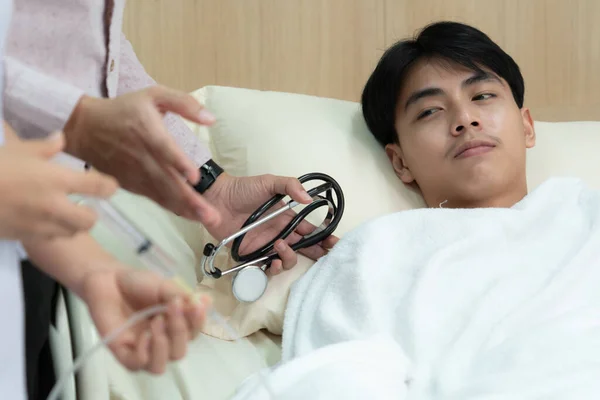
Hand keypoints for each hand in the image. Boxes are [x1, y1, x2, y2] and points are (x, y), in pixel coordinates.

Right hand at [0, 130, 117, 239]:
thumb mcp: (19, 149)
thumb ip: (46, 146)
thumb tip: (61, 138)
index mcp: (58, 180)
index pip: (98, 187)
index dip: (109, 187)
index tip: (111, 187)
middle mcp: (55, 206)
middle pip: (89, 220)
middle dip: (91, 214)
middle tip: (84, 207)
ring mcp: (41, 224)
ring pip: (71, 232)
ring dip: (73, 225)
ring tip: (64, 215)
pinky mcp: (25, 236)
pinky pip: (49, 239)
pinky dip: (52, 232)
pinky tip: (43, 222)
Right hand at [63, 86, 220, 224]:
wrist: (84, 128)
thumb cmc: (124, 110)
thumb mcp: (153, 95)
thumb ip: (184, 103)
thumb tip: (211, 119)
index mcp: (148, 132)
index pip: (164, 150)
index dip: (179, 163)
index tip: (194, 178)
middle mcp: (142, 156)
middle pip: (168, 181)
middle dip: (190, 200)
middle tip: (212, 215)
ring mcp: (136, 174)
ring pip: (162, 194)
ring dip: (185, 208)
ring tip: (206, 220)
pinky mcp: (131, 184)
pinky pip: (154, 198)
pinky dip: (171, 208)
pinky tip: (189, 216)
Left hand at [81, 267, 207, 373]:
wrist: (108, 279)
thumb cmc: (138, 283)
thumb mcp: (165, 286)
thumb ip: (181, 296)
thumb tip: (203, 303)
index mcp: (175, 325)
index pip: (193, 333)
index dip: (198, 322)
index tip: (197, 305)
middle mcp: (161, 341)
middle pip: (178, 352)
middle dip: (179, 332)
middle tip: (172, 308)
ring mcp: (141, 349)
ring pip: (159, 367)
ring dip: (162, 347)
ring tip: (156, 323)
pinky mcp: (122, 352)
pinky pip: (137, 365)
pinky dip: (144, 353)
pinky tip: (143, 335)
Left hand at [202, 173, 338, 274]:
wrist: (216, 198)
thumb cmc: (242, 189)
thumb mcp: (269, 182)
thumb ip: (290, 186)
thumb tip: (309, 199)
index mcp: (287, 218)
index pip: (310, 230)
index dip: (324, 237)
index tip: (334, 243)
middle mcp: (280, 233)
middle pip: (304, 248)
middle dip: (317, 253)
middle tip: (324, 254)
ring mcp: (266, 245)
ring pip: (288, 260)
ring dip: (290, 257)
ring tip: (281, 246)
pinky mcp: (252, 255)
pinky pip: (267, 268)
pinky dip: (274, 268)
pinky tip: (274, 262)